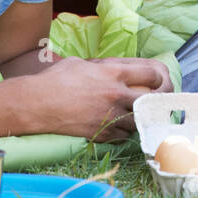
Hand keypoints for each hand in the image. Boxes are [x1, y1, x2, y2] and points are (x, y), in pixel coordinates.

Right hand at [23, 57, 172, 140]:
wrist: (37, 104)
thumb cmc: (57, 79)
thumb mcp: (83, 62)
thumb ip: (105, 65)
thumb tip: (119, 66)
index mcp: (113, 73)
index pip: (152, 74)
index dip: (160, 77)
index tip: (159, 80)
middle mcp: (116, 95)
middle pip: (152, 101)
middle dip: (159, 101)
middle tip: (160, 102)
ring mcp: (109, 116)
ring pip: (140, 121)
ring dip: (142, 118)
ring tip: (142, 115)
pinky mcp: (101, 133)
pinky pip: (124, 135)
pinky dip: (126, 131)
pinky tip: (123, 126)